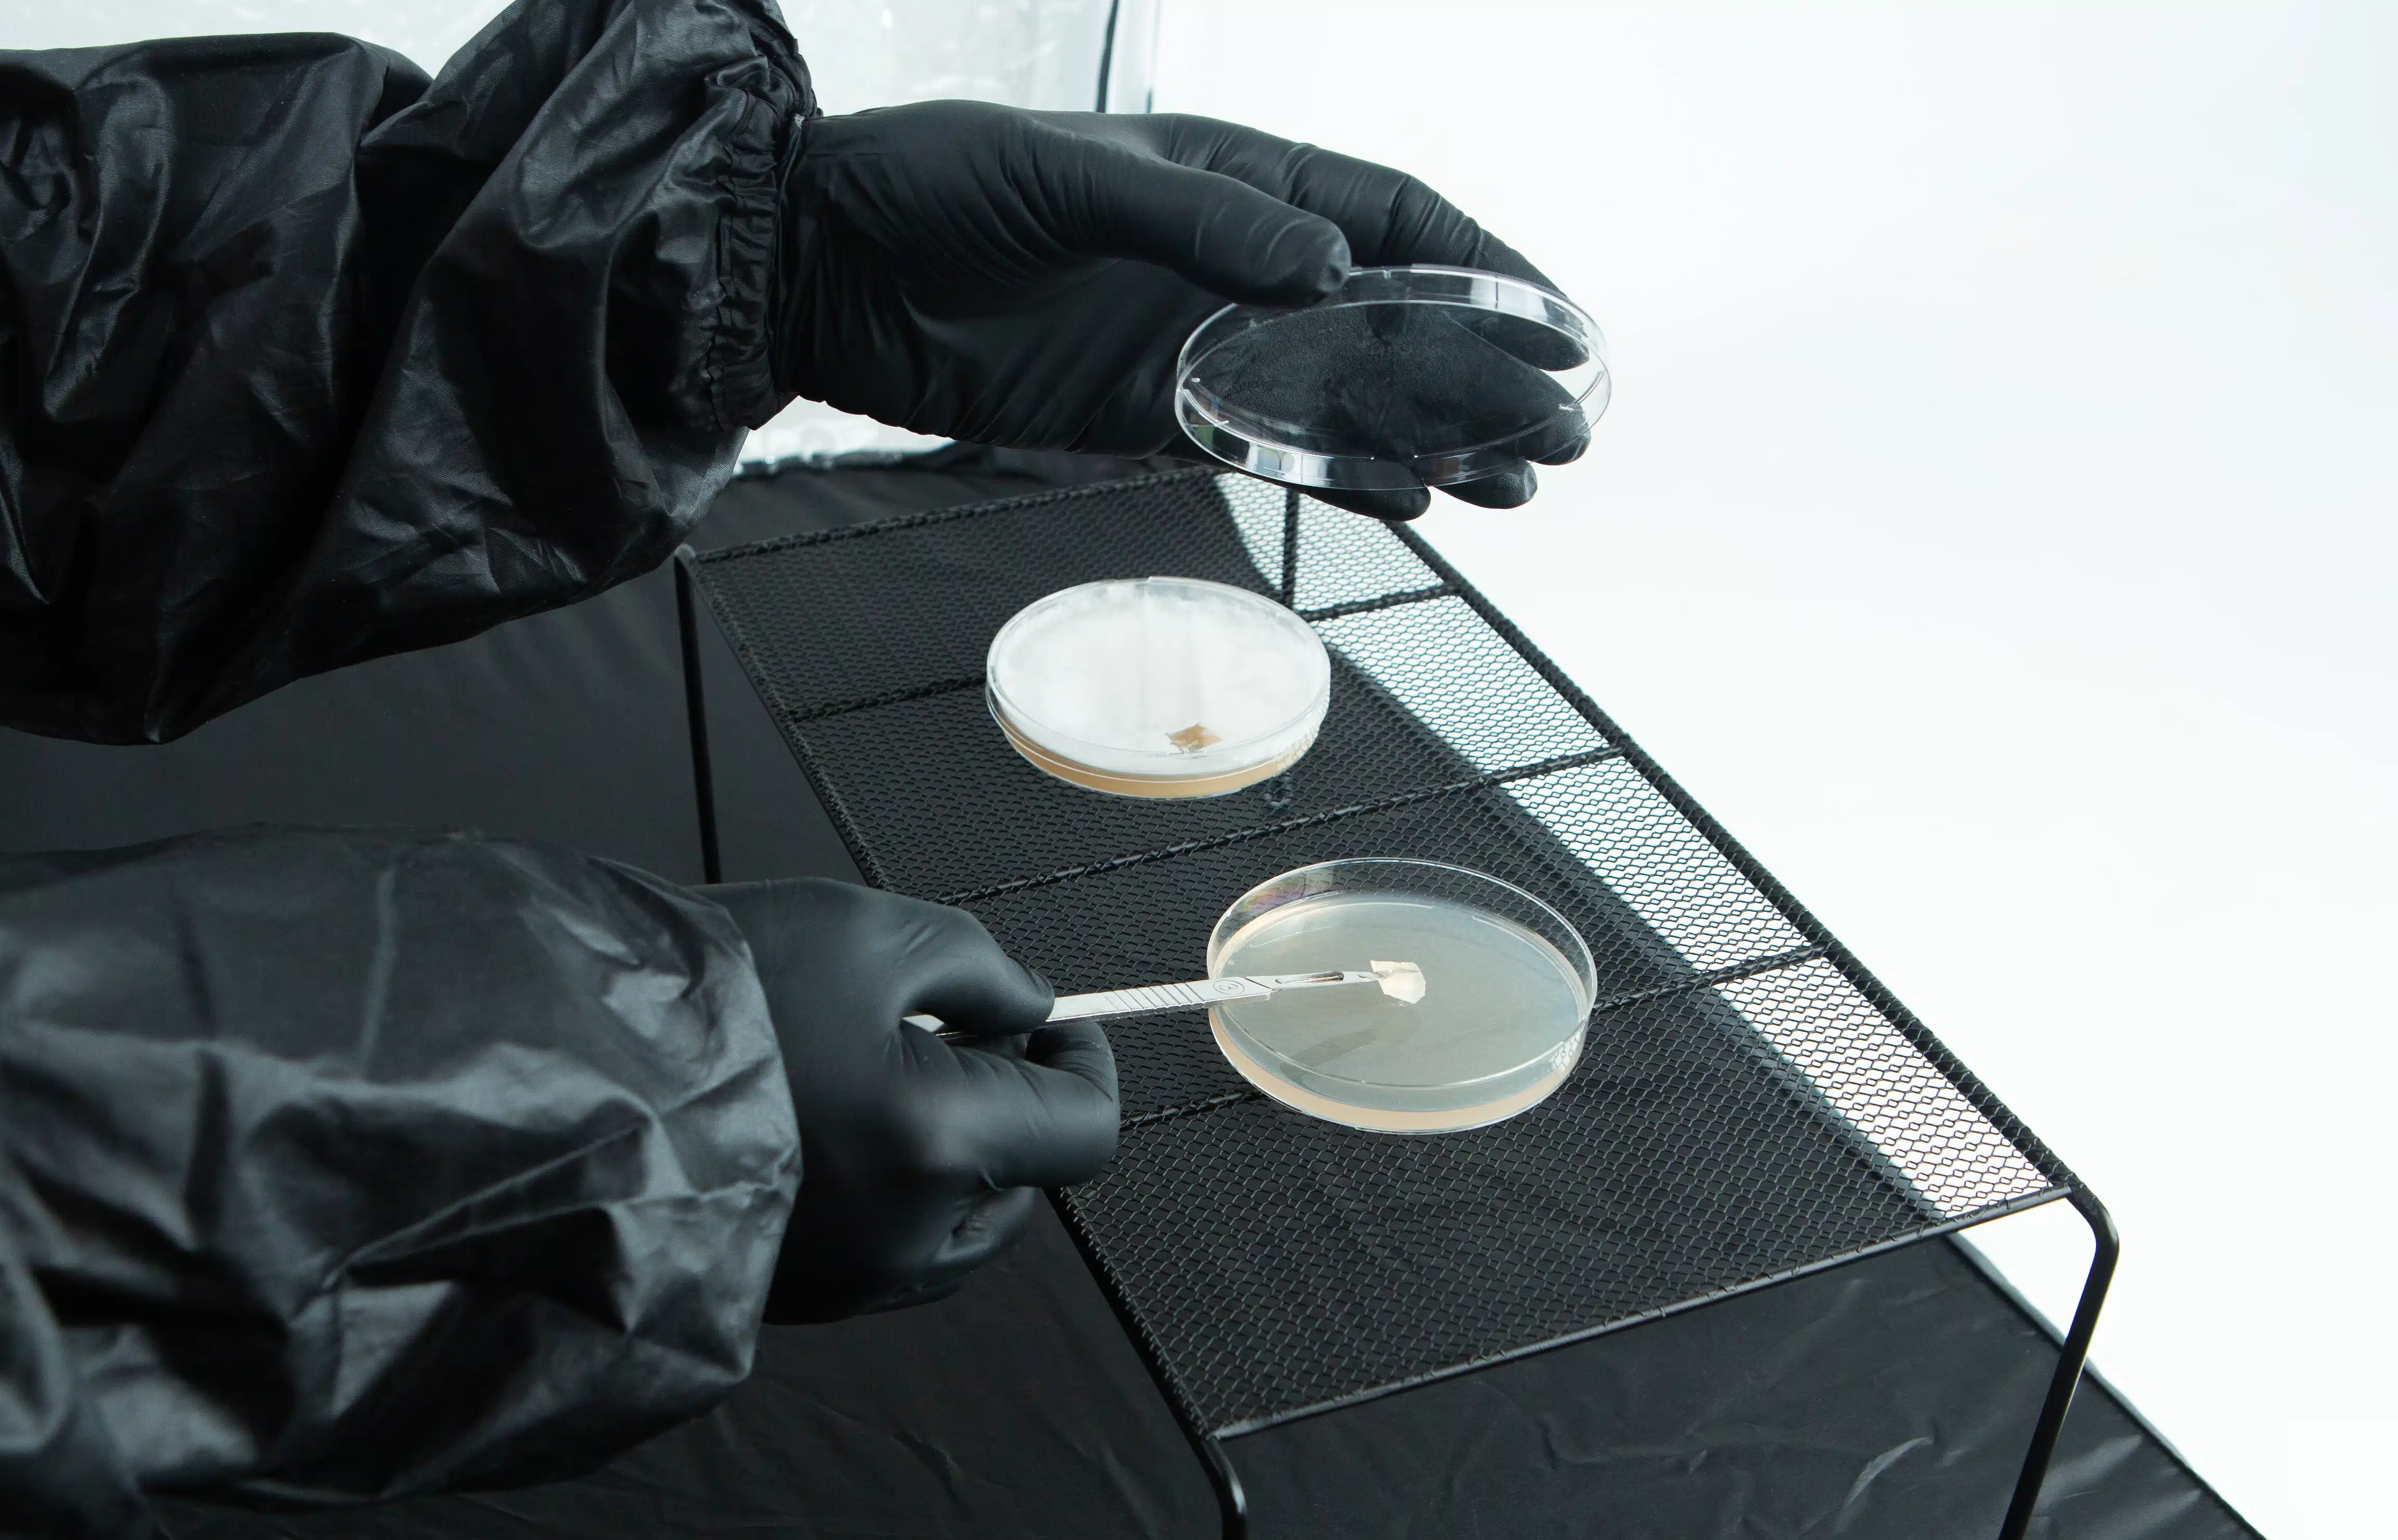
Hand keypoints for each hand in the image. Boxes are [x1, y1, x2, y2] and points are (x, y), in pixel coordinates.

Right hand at [707, 879, 1118, 1321]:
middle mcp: (908, 1235)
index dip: (1084, 1064)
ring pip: (960, 1226)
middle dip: (1015, 1106)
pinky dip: (893, 1191)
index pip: (1086, 1128)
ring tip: (883, 1074)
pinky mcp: (802, 1294)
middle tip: (958, 1029)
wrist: (572, 1071)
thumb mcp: (869, 933)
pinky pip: (890, 1248)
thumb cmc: (716, 994)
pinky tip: (835, 1123)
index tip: (1054, 1022)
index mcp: (940, 1144)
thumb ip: (982, 969)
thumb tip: (1031, 1008)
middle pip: (1028, 1184)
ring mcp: (853, 1279)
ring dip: (957, 1155)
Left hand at [771, 104, 1584, 518]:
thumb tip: (1321, 273)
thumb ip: (1201, 225)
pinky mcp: (1153, 418)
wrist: (835, 266)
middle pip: (1393, 323)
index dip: (1482, 269)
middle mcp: (1240, 265)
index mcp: (1241, 178)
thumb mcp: (1074, 180)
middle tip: (1562, 430)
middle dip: (1483, 373)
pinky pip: (1269, 451)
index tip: (1554, 318)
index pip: (1393, 222)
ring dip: (1434, 437)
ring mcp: (1203, 347)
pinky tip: (1414, 503)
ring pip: (1349, 398)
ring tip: (1518, 483)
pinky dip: (1341, 479)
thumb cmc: (942, 183)